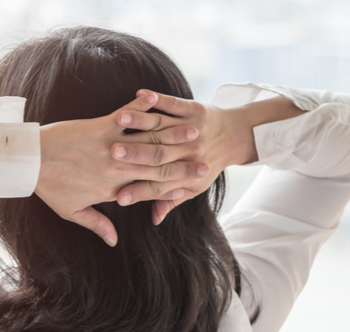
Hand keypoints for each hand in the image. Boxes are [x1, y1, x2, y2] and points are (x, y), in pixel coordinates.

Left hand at [36, 92, 206, 245]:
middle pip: (157, 167)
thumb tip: (113, 241)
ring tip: (195, 130)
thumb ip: (97, 224)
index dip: (174, 189)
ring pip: (148, 142)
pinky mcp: (100, 126)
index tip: (194, 187)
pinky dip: (143, 108)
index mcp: (112, 190)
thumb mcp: (71, 211)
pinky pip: (127, 116)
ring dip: (173, 134)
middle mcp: (116, 170)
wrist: (27, 161)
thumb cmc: (48, 186)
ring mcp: (110, 147)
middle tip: (207, 161)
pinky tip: (158, 100)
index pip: (149, 190)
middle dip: (184, 164)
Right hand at [110, 90, 258, 223]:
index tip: (118, 197)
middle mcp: (188, 152)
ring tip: (120, 120)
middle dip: (135, 154)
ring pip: (162, 127)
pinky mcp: (194, 110)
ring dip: (140, 122)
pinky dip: (158, 99)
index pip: (158, 185)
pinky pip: (174, 104)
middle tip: (111, 154)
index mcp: (185, 174)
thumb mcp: (193, 187)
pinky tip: (140, 94)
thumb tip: (154, 219)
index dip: (139, 192)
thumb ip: (170, 200)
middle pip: (158, 155)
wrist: (238, 136)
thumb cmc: (209, 164)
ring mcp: (191, 129)